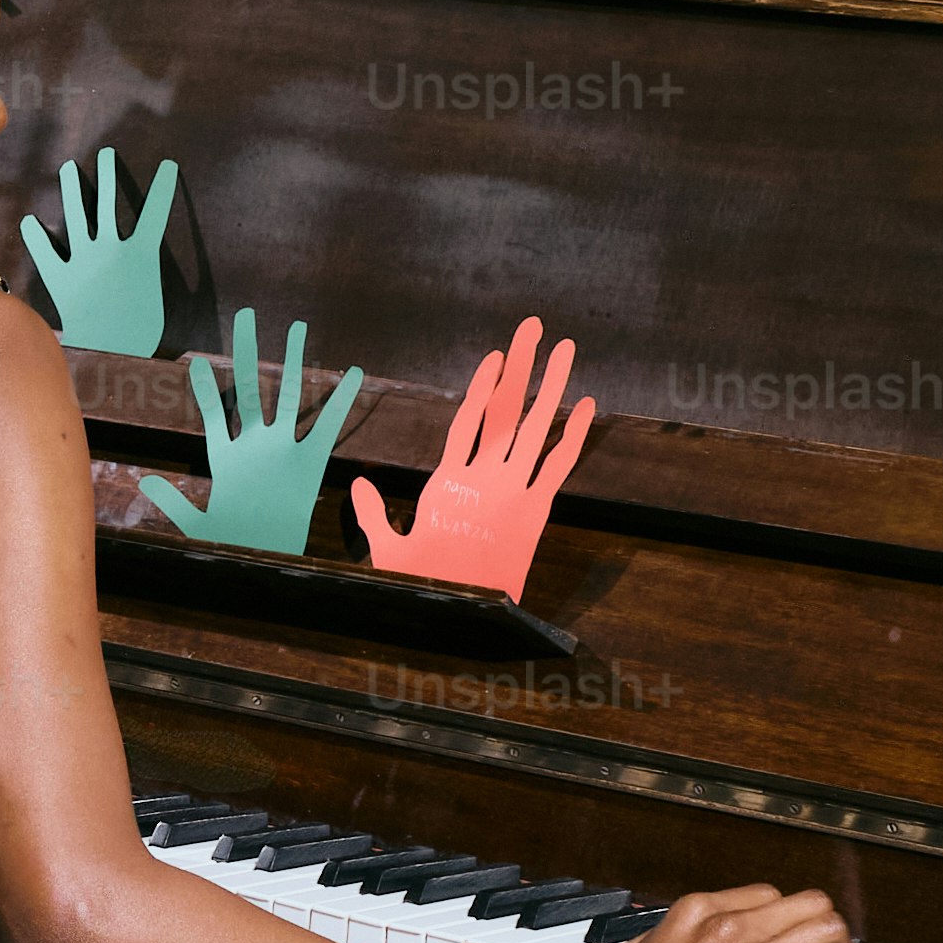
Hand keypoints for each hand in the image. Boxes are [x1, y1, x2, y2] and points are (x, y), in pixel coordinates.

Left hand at [21, 147, 180, 354]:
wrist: (114, 353)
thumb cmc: (146, 329)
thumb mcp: (169, 299)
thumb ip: (178, 274)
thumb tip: (182, 263)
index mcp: (141, 253)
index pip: (155, 212)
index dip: (163, 188)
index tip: (167, 167)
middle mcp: (111, 248)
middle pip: (109, 203)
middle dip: (109, 176)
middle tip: (107, 156)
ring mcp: (83, 261)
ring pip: (77, 215)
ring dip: (74, 189)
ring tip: (70, 170)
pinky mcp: (61, 278)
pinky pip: (46, 252)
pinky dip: (37, 236)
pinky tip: (31, 221)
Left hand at [145, 309, 361, 558]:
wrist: (271, 557)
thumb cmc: (235, 541)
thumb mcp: (198, 524)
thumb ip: (173, 503)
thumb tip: (145, 482)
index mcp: (226, 456)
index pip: (213, 412)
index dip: (204, 387)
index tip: (193, 361)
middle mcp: (255, 444)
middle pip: (250, 387)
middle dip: (248, 351)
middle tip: (247, 317)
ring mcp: (283, 449)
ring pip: (288, 396)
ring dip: (294, 362)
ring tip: (299, 329)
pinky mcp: (310, 463)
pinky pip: (328, 427)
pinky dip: (340, 402)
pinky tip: (352, 376)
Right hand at [349, 315, 593, 595]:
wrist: (467, 615)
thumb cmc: (425, 584)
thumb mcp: (387, 550)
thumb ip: (373, 513)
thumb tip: (355, 483)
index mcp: (447, 482)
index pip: (467, 420)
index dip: (482, 385)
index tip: (496, 355)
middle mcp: (484, 477)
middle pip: (504, 408)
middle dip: (521, 365)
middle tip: (535, 326)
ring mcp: (514, 491)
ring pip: (536, 426)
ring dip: (552, 385)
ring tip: (566, 349)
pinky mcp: (537, 512)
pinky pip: (559, 466)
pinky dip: (575, 435)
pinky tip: (587, 405)